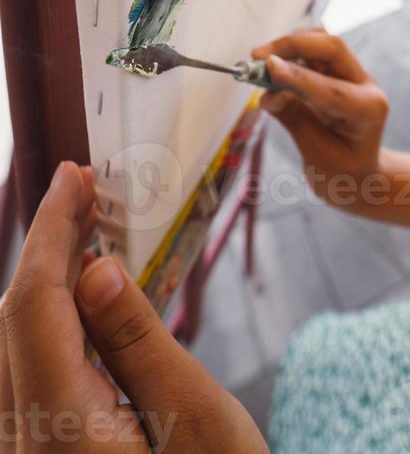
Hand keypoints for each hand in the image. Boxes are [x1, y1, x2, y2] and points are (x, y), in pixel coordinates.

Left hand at [0, 162, 267, 452]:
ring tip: (84, 234)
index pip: (33, 305)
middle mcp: (24, 445)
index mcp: (60, 431)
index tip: (74, 177)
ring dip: (42, 282)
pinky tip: (80, 300)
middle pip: (11, 322)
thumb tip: (94, 269)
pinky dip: (46, 322)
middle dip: (44, 248)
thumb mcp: (197, 418)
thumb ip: (137, 342)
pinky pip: (24, 373)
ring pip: (10, 347)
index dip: (50, 232)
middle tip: (83, 193)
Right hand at [252, 30, 388, 208]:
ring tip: (260, 62)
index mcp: (369, 111)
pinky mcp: (338, 71)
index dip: (298, 76)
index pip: (332, 89)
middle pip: (332, 47)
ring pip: (322, 42)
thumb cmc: (341, 172)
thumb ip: (294, 119)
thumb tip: (267, 94)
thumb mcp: (317, 155)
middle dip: (293, 45)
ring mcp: (353, 75)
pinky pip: (314, 51)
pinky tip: (271, 67)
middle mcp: (366, 86)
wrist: (359, 176)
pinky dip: (290, 52)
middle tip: (257, 56)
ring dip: (290, 45)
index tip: (268, 67)